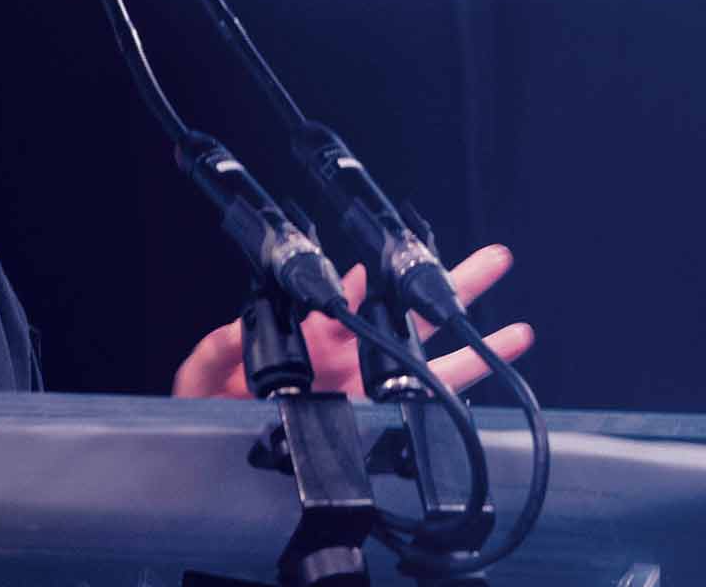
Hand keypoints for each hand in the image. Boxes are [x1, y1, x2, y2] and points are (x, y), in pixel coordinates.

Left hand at [172, 244, 534, 399]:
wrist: (214, 459)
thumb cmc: (212, 411)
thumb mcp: (202, 373)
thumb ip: (217, 346)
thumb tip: (242, 323)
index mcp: (310, 341)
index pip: (351, 299)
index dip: (372, 281)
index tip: (391, 263)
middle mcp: (347, 362)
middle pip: (408, 320)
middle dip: (449, 289)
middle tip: (492, 260)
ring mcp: (364, 391)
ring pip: (430, 361)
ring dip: (472, 340)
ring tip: (517, 324)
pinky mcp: (371, 422)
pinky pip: (422, 403)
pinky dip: (460, 384)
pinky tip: (495, 364)